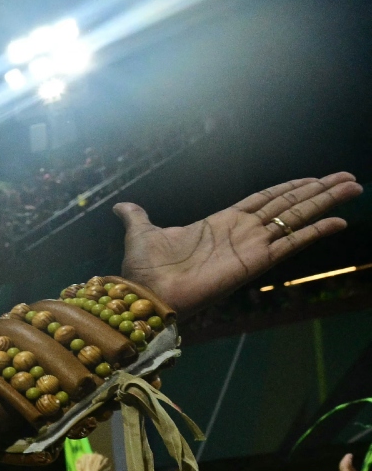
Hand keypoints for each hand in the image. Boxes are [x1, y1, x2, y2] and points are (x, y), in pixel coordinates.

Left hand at [115, 172, 360, 315]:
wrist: (145, 292)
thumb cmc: (143, 268)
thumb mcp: (141, 233)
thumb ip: (137, 217)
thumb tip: (121, 206)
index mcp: (221, 222)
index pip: (263, 199)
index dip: (289, 188)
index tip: (314, 178)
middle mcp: (242, 232)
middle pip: (288, 205)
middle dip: (318, 191)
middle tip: (349, 177)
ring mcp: (252, 246)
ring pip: (295, 218)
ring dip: (325, 202)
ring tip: (354, 187)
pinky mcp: (255, 262)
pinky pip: (291, 244)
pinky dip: (315, 232)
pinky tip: (340, 221)